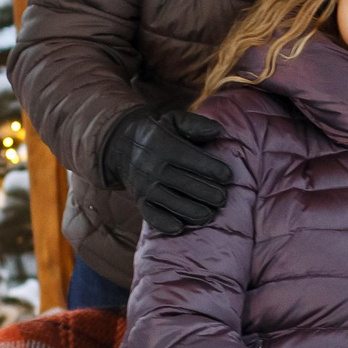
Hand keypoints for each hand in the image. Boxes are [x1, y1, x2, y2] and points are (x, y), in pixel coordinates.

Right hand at [101, 105, 231, 236]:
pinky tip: (179, 227)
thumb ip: (195, 124)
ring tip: (209, 214)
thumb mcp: (173, 120)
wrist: (120, 146)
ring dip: (191, 211)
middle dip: (206, 193)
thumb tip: (218, 130)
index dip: (211, 168)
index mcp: (163, 144)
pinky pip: (151, 214)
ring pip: (171, 201)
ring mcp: (145, 186)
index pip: (191, 158)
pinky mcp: (140, 200)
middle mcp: (153, 166)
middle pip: (184, 183)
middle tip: (222, 199)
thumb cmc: (158, 133)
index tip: (227, 176)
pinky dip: (164, 223)